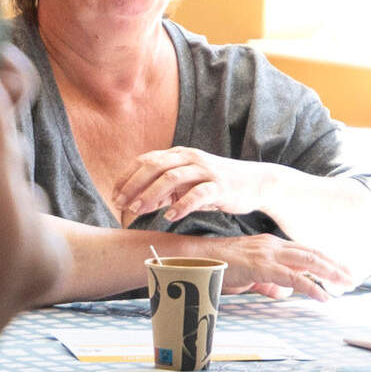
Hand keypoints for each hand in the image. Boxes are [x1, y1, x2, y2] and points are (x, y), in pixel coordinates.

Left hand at [110, 145, 278, 225]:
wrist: (255, 182)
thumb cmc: (217, 184)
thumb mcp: (188, 182)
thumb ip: (166, 188)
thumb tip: (139, 201)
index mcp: (180, 154)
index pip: (146, 160)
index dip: (127, 177)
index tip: (115, 196)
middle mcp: (190, 158)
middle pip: (155, 166)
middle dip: (134, 185)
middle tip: (122, 204)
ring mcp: (205, 170)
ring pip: (172, 178)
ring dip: (152, 195)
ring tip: (140, 211)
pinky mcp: (220, 186)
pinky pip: (198, 194)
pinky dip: (181, 205)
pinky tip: (170, 217)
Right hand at [191, 233, 355, 299]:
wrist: (193, 260)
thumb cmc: (216, 268)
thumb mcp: (248, 277)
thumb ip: (268, 284)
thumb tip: (285, 292)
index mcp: (269, 244)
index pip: (304, 251)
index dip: (324, 260)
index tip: (340, 270)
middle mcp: (272, 245)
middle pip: (312, 253)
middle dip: (335, 265)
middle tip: (352, 278)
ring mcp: (268, 254)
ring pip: (308, 262)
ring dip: (330, 274)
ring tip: (346, 285)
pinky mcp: (262, 266)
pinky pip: (293, 278)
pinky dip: (312, 287)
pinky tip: (324, 296)